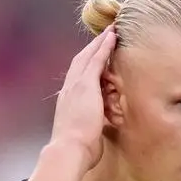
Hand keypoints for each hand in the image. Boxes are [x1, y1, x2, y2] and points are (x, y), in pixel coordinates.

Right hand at [49, 27, 117, 169]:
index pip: (77, 78)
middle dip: (91, 48)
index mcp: (67, 102)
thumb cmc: (77, 150)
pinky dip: (104, 46)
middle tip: (103, 34)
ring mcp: (76, 85)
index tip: (93, 56)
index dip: (85, 65)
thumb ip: (86, 130)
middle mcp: (69, 90)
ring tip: (110, 30)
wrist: (69, 150)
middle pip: (80, 62)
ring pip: (88, 56)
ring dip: (99, 42)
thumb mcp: (82, 136)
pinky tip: (112, 36)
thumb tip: (91, 137)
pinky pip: (96, 60)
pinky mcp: (86, 84)